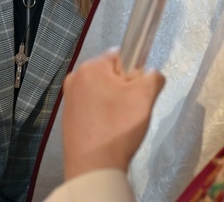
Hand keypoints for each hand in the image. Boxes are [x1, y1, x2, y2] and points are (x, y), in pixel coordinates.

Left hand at [62, 49, 164, 179]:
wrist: (94, 167)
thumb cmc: (118, 128)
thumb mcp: (145, 97)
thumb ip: (154, 77)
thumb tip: (153, 74)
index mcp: (91, 67)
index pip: (121, 55)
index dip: (135, 72)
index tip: (138, 91)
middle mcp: (75, 79)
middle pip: (111, 74)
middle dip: (125, 88)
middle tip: (132, 109)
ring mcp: (69, 99)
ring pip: (103, 91)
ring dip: (115, 102)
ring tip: (121, 122)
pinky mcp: (69, 117)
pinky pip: (93, 107)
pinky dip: (104, 115)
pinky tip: (109, 130)